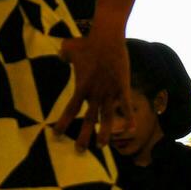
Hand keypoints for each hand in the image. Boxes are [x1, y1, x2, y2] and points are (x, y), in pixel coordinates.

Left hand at [56, 28, 129, 150]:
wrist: (107, 38)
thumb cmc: (87, 42)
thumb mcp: (69, 47)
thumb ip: (64, 54)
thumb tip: (60, 55)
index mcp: (81, 87)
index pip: (70, 110)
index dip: (63, 123)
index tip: (57, 134)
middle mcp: (94, 94)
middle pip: (88, 120)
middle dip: (83, 136)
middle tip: (79, 150)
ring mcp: (109, 92)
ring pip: (107, 118)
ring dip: (105, 133)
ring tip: (102, 146)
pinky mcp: (122, 87)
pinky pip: (126, 106)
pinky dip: (129, 118)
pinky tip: (132, 129)